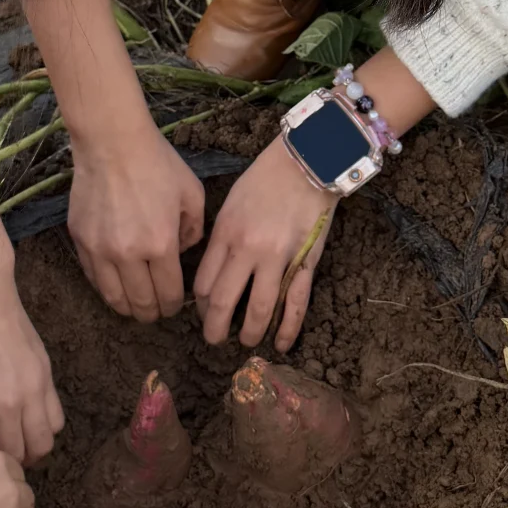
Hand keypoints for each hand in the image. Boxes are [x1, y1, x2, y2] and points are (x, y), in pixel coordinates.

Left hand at [0, 269, 63, 465]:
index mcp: (3, 403)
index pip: (12, 452)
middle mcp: (32, 395)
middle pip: (42, 445)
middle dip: (22, 458)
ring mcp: (43, 377)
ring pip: (54, 425)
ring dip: (37, 436)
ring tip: (11, 434)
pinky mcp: (45, 363)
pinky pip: (54, 402)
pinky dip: (42, 415)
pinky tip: (16, 406)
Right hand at [69, 120, 204, 321]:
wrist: (112, 143)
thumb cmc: (157, 164)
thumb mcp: (192, 195)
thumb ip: (194, 231)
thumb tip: (183, 253)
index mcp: (160, 246)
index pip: (168, 294)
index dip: (173, 306)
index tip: (175, 305)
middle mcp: (128, 255)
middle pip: (140, 303)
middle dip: (152, 313)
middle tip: (156, 312)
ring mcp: (100, 250)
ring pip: (113, 298)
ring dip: (127, 308)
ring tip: (135, 306)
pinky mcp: (80, 241)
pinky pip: (93, 278)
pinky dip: (106, 288)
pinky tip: (115, 285)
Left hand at [195, 137, 336, 352]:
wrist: (306, 163)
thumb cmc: (264, 180)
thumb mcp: (230, 204)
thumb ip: (220, 237)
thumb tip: (213, 269)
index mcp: (226, 234)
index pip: (204, 283)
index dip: (200, 304)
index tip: (203, 311)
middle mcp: (248, 250)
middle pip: (224, 301)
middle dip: (215, 327)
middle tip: (213, 340)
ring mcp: (278, 259)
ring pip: (260, 308)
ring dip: (250, 332)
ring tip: (245, 342)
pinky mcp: (305, 263)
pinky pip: (295, 302)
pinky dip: (288, 327)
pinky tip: (280, 344)